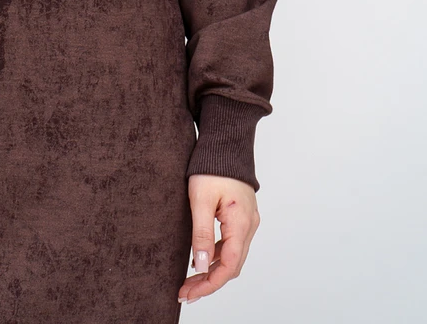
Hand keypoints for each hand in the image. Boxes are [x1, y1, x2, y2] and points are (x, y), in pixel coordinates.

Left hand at [177, 173, 259, 305]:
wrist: (225, 142)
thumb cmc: (212, 166)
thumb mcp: (201, 200)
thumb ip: (201, 234)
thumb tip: (201, 265)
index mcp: (241, 223)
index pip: (229, 265)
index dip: (210, 283)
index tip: (190, 293)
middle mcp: (249, 225)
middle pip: (232, 265)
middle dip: (209, 282)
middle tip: (186, 291)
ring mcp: (247, 221)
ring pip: (232, 256)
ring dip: (213, 270)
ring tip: (190, 281)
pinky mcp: (241, 216)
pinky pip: (231, 244)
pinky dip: (217, 255)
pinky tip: (201, 259)